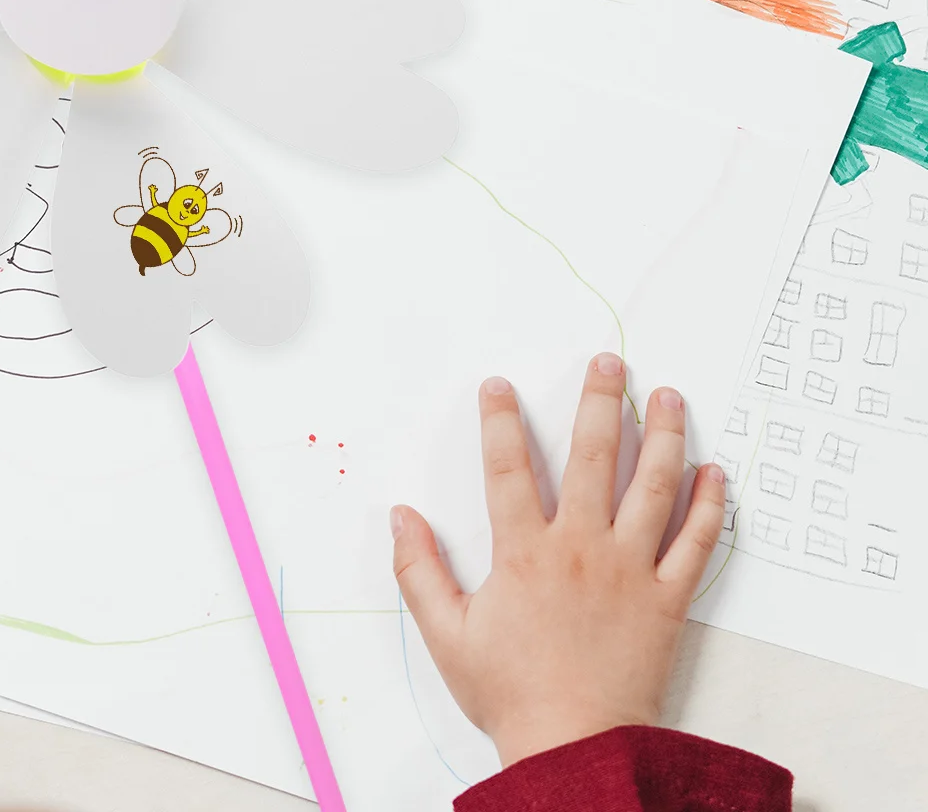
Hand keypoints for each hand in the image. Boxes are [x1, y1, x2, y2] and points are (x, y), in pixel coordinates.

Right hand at [391, 355, 724, 767]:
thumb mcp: (446, 634)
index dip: (500, 421)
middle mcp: (580, 548)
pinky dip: (709, 506)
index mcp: (524, 552)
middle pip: (592, 457)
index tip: (499, 385)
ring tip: (669, 397)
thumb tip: (399, 516)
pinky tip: (714, 472)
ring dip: (663, 436)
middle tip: (610, 363)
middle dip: (600, 402)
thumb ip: (418, 571)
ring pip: (652, 488)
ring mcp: (630, 570)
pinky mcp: (667, 600)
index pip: (507, 467)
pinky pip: (695, 544)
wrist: (576, 749)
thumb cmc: (511, 694)